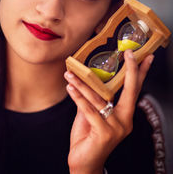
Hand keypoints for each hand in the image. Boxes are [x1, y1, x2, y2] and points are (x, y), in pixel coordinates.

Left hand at [64, 50, 153, 173]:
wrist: (84, 163)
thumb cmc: (88, 136)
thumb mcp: (91, 114)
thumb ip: (92, 99)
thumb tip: (85, 80)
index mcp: (124, 114)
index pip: (134, 90)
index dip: (139, 72)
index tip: (144, 56)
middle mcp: (125, 120)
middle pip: (130, 90)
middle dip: (130, 69)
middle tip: (129, 53)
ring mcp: (116, 127)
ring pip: (100, 98)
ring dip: (83, 84)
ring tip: (70, 73)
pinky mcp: (104, 133)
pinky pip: (89, 110)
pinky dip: (78, 97)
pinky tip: (70, 87)